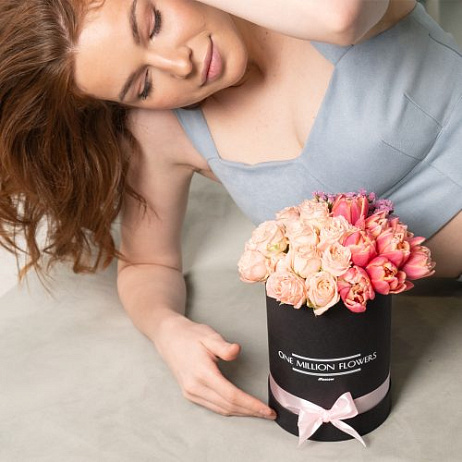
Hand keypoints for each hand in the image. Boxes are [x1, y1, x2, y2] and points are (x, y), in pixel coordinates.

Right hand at [154, 315, 276, 418]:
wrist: (169, 338)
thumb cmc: (190, 335)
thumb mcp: (209, 336)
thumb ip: (223, 346)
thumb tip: (236, 351)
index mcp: (202, 373)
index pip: (231, 395)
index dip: (251, 404)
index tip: (266, 409)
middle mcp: (195, 387)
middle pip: (228, 406)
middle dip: (250, 411)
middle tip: (269, 413)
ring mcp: (191, 392)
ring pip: (221, 410)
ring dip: (241, 413)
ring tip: (258, 412)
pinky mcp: (190, 394)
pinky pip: (213, 407)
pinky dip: (229, 409)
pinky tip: (240, 407)